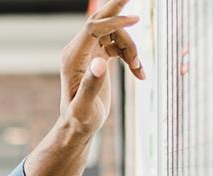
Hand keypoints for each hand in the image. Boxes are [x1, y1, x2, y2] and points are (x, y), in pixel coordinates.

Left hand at [59, 0, 143, 134]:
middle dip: (117, 8)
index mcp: (72, 57)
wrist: (78, 126)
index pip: (93, 28)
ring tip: (139, 70)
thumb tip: (100, 63)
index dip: (114, 21)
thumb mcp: (84, 108)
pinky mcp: (97, 58)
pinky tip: (140, 73)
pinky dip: (131, 56)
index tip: (137, 20)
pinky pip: (118, 47)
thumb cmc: (79, 120)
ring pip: (115, 36)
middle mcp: (78, 51)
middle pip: (99, 21)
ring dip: (132, 48)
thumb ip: (90, 86)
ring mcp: (88, 53)